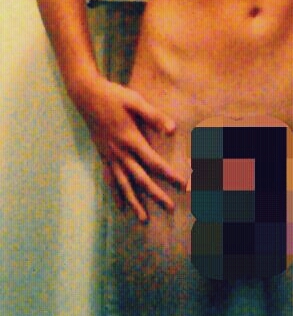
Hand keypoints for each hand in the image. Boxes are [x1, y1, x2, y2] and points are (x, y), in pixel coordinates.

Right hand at [74, 75, 186, 222]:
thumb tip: (173, 130)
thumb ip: (154, 116)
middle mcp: (120, 153)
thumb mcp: (136, 101)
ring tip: (144, 220)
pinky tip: (120, 208)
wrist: (87, 96)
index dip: (169, 175)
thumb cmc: (114, 96)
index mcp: (131, 139)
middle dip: (156, 195)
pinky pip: (110, 180)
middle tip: (170, 209)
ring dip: (135, 203)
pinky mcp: (103, 156)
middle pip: (140, 179)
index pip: (154, 163)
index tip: (182, 185)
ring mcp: (110, 156)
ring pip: (124, 185)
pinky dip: (116, 195)